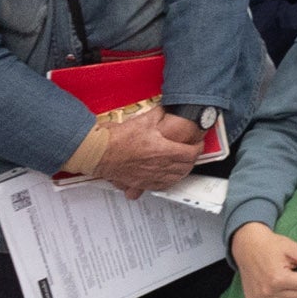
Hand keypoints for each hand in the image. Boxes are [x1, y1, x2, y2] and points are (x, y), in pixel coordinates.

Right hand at [94, 109, 208, 195]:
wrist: (98, 152)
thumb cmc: (117, 138)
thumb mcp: (143, 120)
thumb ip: (159, 115)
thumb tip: (166, 110)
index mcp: (163, 151)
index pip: (190, 153)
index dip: (197, 148)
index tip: (197, 144)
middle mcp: (159, 166)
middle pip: (185, 167)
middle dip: (192, 160)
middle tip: (192, 153)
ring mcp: (150, 177)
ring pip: (174, 179)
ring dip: (182, 172)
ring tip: (183, 166)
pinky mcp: (139, 183)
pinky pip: (159, 187)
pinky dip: (167, 183)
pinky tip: (167, 179)